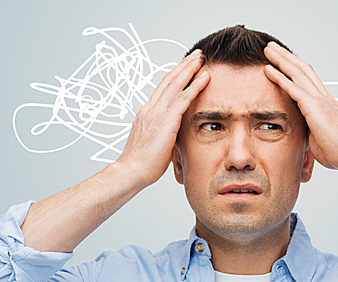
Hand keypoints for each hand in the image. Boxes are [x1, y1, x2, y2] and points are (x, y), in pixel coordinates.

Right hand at [115, 49, 209, 186]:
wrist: (131, 171)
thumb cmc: (141, 164)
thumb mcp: (154, 143)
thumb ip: (164, 134)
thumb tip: (173, 136)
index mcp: (147, 113)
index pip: (163, 88)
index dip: (176, 75)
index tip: (186, 66)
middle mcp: (151, 108)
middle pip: (169, 80)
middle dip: (184, 65)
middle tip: (197, 54)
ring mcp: (157, 113)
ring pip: (176, 84)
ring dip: (190, 68)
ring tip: (202, 58)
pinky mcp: (166, 121)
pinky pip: (184, 98)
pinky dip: (195, 85)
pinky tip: (205, 77)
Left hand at [263, 42, 337, 170]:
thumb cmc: (337, 150)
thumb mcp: (317, 136)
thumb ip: (308, 128)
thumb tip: (301, 131)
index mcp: (324, 103)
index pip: (308, 79)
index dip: (294, 67)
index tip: (283, 61)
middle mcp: (322, 96)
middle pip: (302, 69)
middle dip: (286, 57)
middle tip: (272, 48)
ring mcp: (319, 99)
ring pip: (297, 72)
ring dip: (281, 60)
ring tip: (268, 51)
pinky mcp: (313, 106)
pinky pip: (293, 87)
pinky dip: (280, 77)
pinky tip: (269, 69)